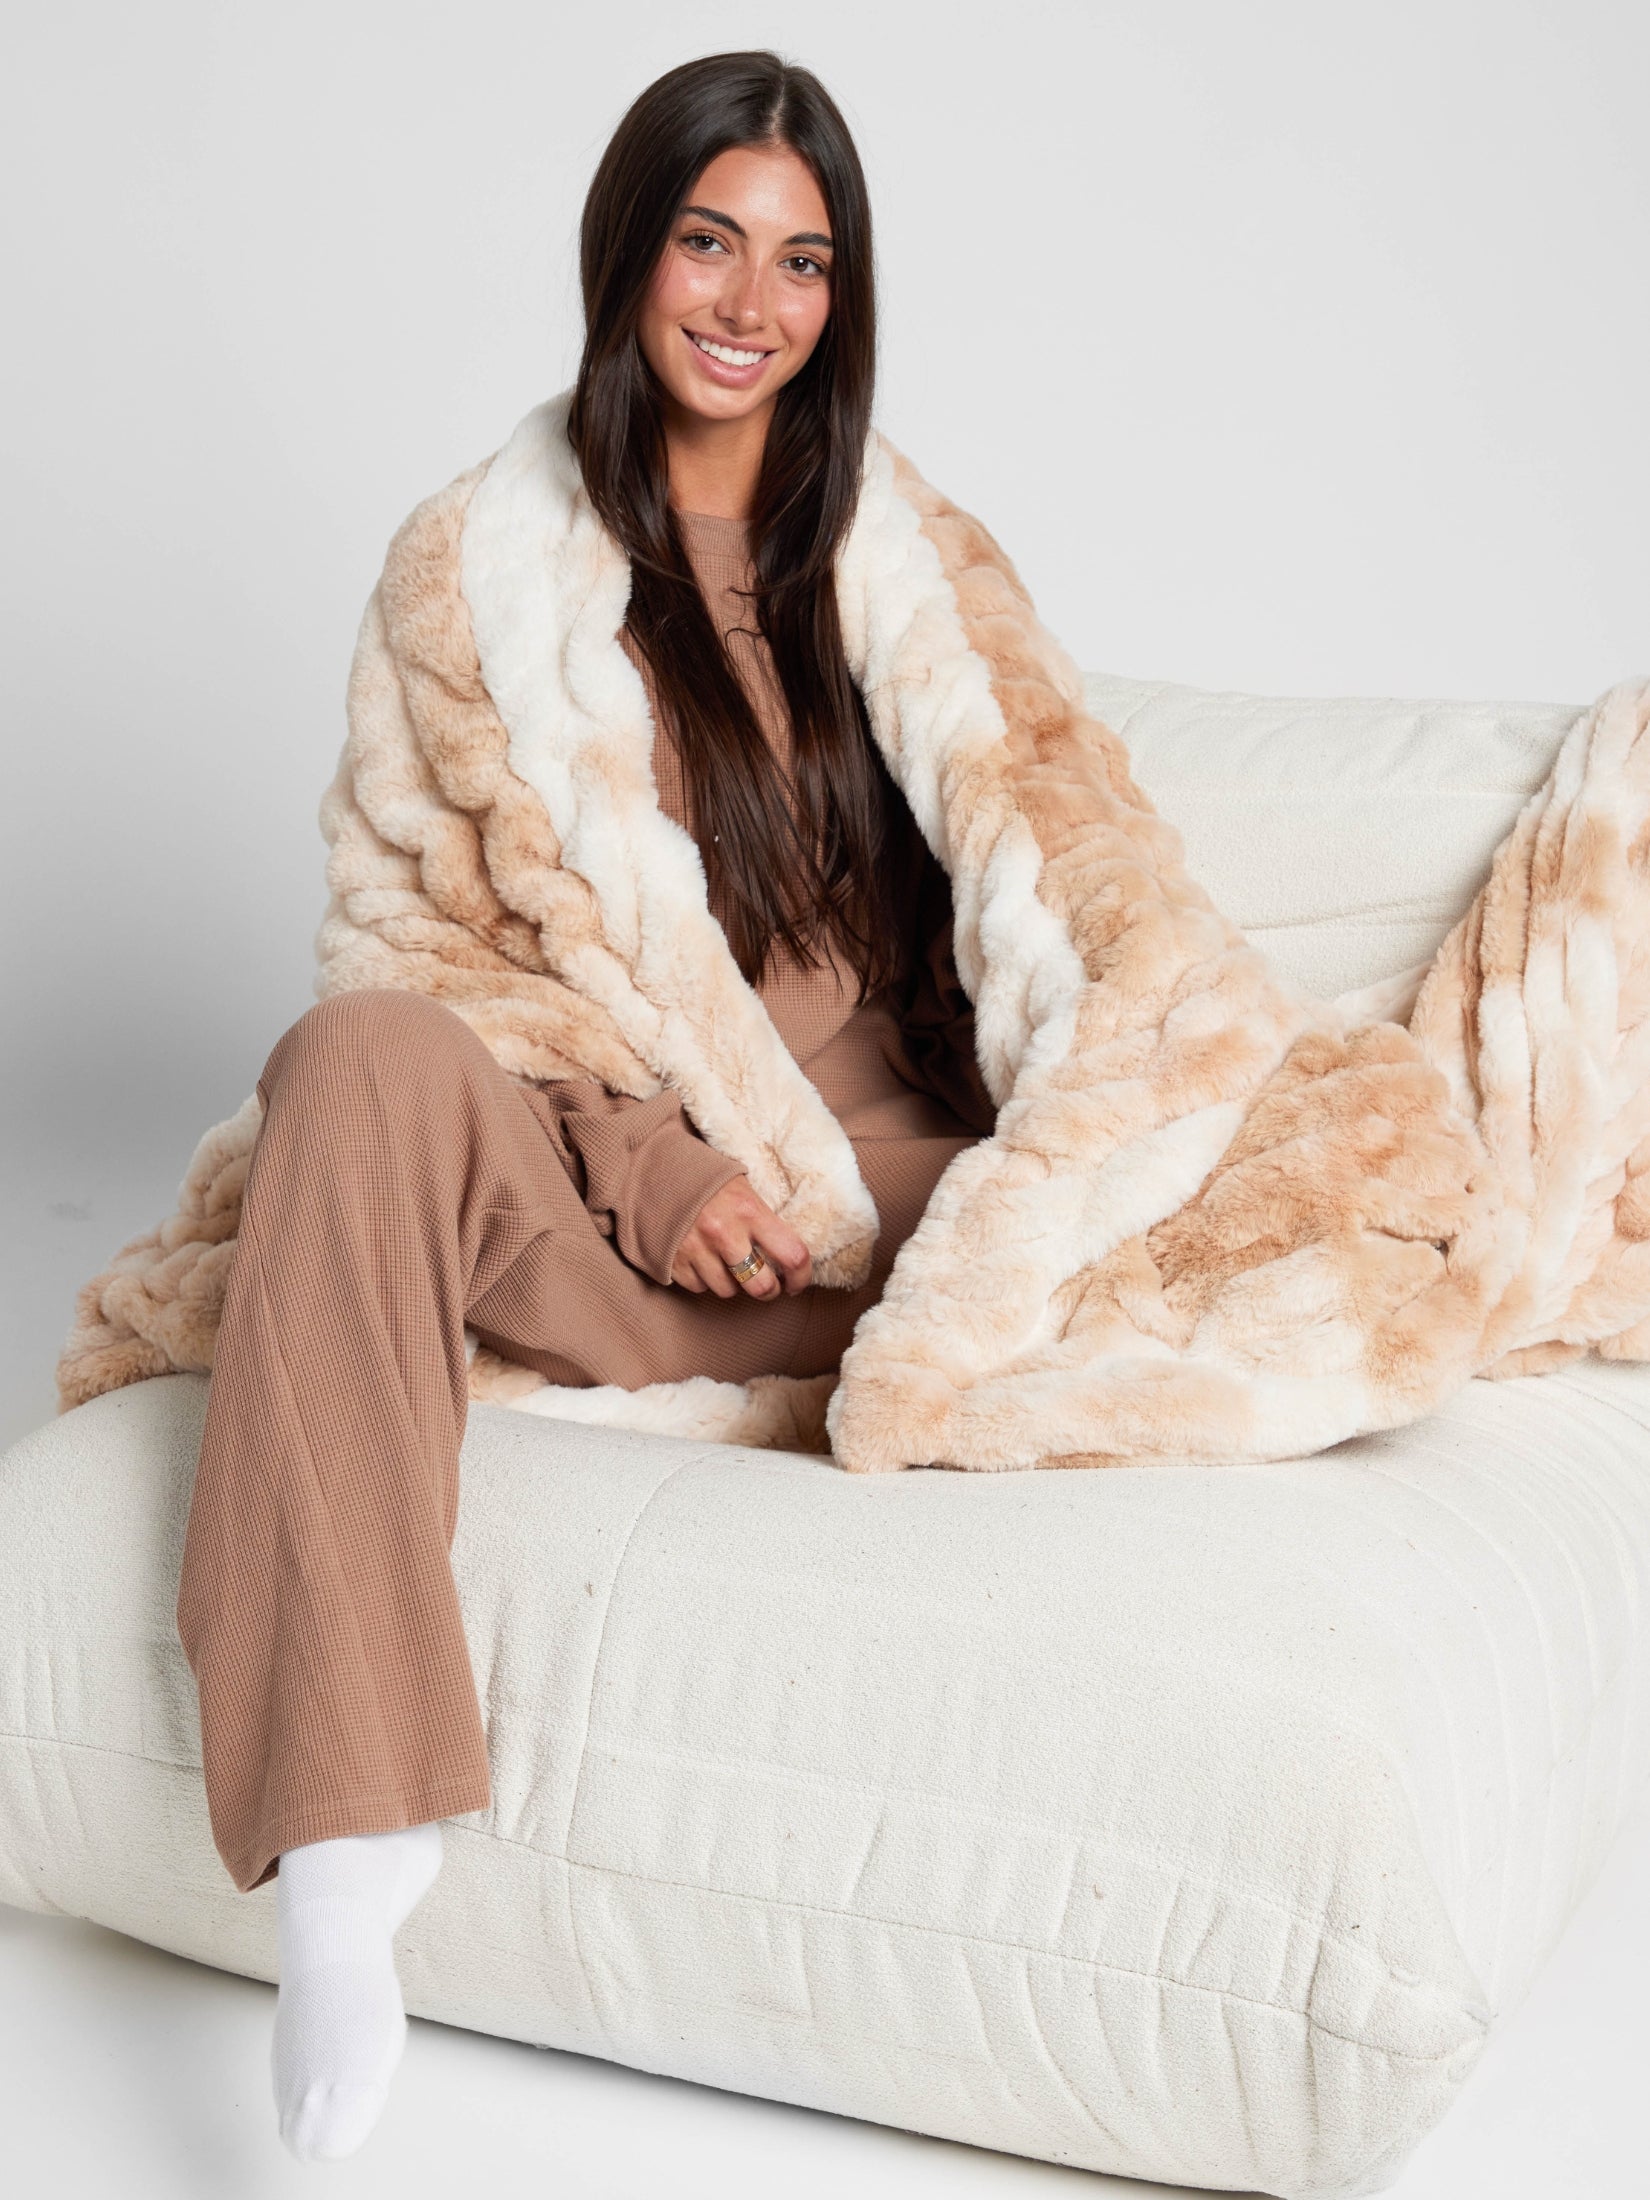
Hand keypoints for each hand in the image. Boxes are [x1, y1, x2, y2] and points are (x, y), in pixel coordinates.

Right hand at [670, 1176, 812, 1298]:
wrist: (652, 1168)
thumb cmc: (705, 1177)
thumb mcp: (741, 1185)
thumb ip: (762, 1216)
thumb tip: (786, 1251)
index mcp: (749, 1210)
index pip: (793, 1255)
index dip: (802, 1277)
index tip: (797, 1282)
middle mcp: (724, 1233)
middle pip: (761, 1286)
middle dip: (769, 1291)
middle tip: (768, 1285)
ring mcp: (697, 1249)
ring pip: (728, 1291)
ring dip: (733, 1283)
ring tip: (729, 1265)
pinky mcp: (673, 1261)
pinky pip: (699, 1288)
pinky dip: (703, 1280)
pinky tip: (703, 1261)